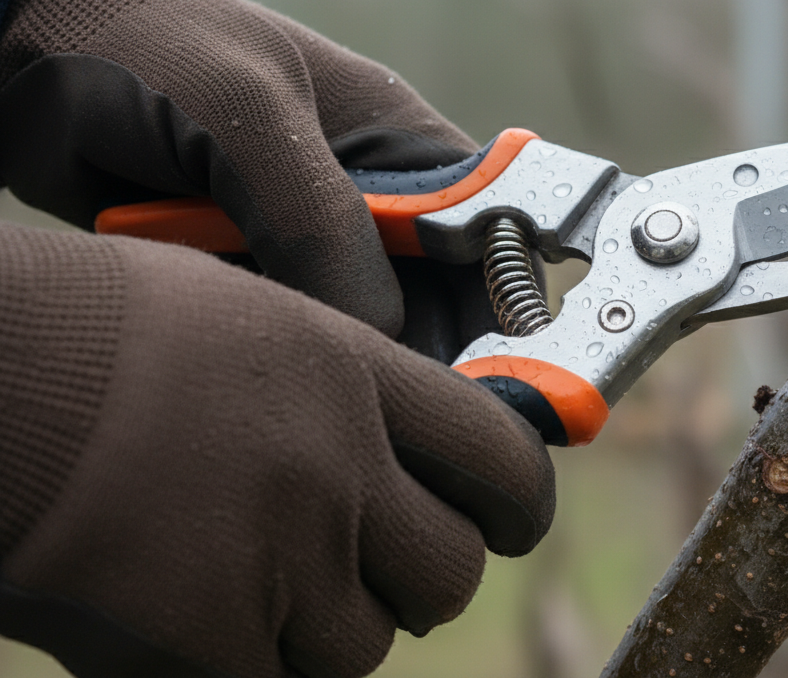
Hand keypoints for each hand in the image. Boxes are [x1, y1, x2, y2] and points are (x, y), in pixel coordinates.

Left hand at [0, 0, 485, 337]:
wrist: (24, 52)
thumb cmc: (150, 49)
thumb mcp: (248, 120)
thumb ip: (320, 225)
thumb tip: (381, 341)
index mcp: (410, 151)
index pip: (495, 245)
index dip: (507, 316)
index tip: (497, 385)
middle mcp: (376, 205)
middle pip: (436, 308)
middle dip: (422, 357)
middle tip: (391, 410)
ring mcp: (311, 243)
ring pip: (361, 333)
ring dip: (339, 358)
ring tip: (307, 382)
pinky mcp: (254, 276)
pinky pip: (292, 338)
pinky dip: (278, 355)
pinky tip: (252, 362)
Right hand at [0, 223, 555, 676]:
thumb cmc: (91, 336)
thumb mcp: (247, 320)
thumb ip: (342, 385)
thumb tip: (400, 449)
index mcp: (352, 376)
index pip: (501, 458)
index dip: (519, 504)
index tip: (509, 522)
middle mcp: (335, 468)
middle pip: (451, 572)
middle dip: (420, 582)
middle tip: (369, 568)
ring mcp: (278, 560)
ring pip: (366, 646)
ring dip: (326, 632)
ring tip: (256, 586)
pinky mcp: (211, 644)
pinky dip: (254, 667)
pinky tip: (199, 624)